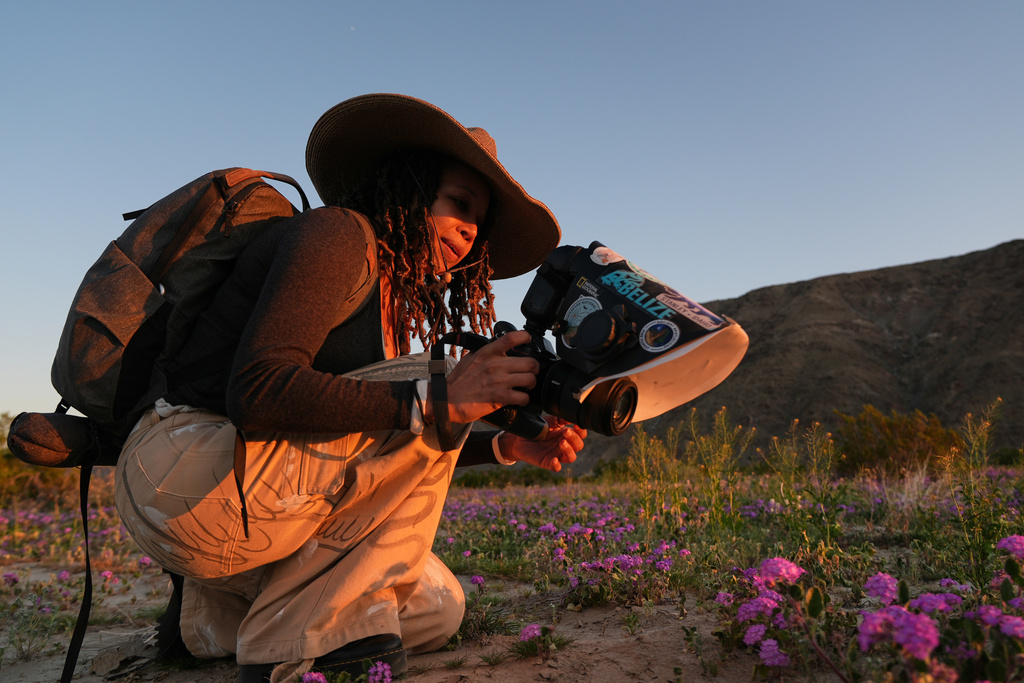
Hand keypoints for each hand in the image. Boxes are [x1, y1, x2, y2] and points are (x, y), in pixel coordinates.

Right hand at [425, 330, 539, 424]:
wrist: (448, 400)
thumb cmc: (458, 381)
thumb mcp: (470, 358)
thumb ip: (485, 352)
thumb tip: (496, 347)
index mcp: (487, 353)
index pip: (511, 338)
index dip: (524, 337)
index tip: (528, 339)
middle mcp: (495, 365)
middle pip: (529, 362)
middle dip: (534, 368)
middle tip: (531, 371)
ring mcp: (499, 381)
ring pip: (530, 379)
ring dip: (530, 383)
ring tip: (525, 385)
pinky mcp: (501, 398)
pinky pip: (523, 397)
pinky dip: (524, 399)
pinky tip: (519, 399)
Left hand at [497, 417, 586, 471]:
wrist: (519, 437)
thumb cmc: (536, 429)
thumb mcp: (549, 421)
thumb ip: (560, 419)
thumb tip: (571, 416)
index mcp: (566, 435)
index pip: (580, 435)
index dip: (581, 431)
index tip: (576, 425)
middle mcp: (564, 446)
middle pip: (578, 446)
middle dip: (574, 438)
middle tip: (565, 431)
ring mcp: (557, 455)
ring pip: (571, 457)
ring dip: (569, 450)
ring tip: (561, 442)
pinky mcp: (548, 463)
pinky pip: (556, 467)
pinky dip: (557, 465)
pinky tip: (554, 459)